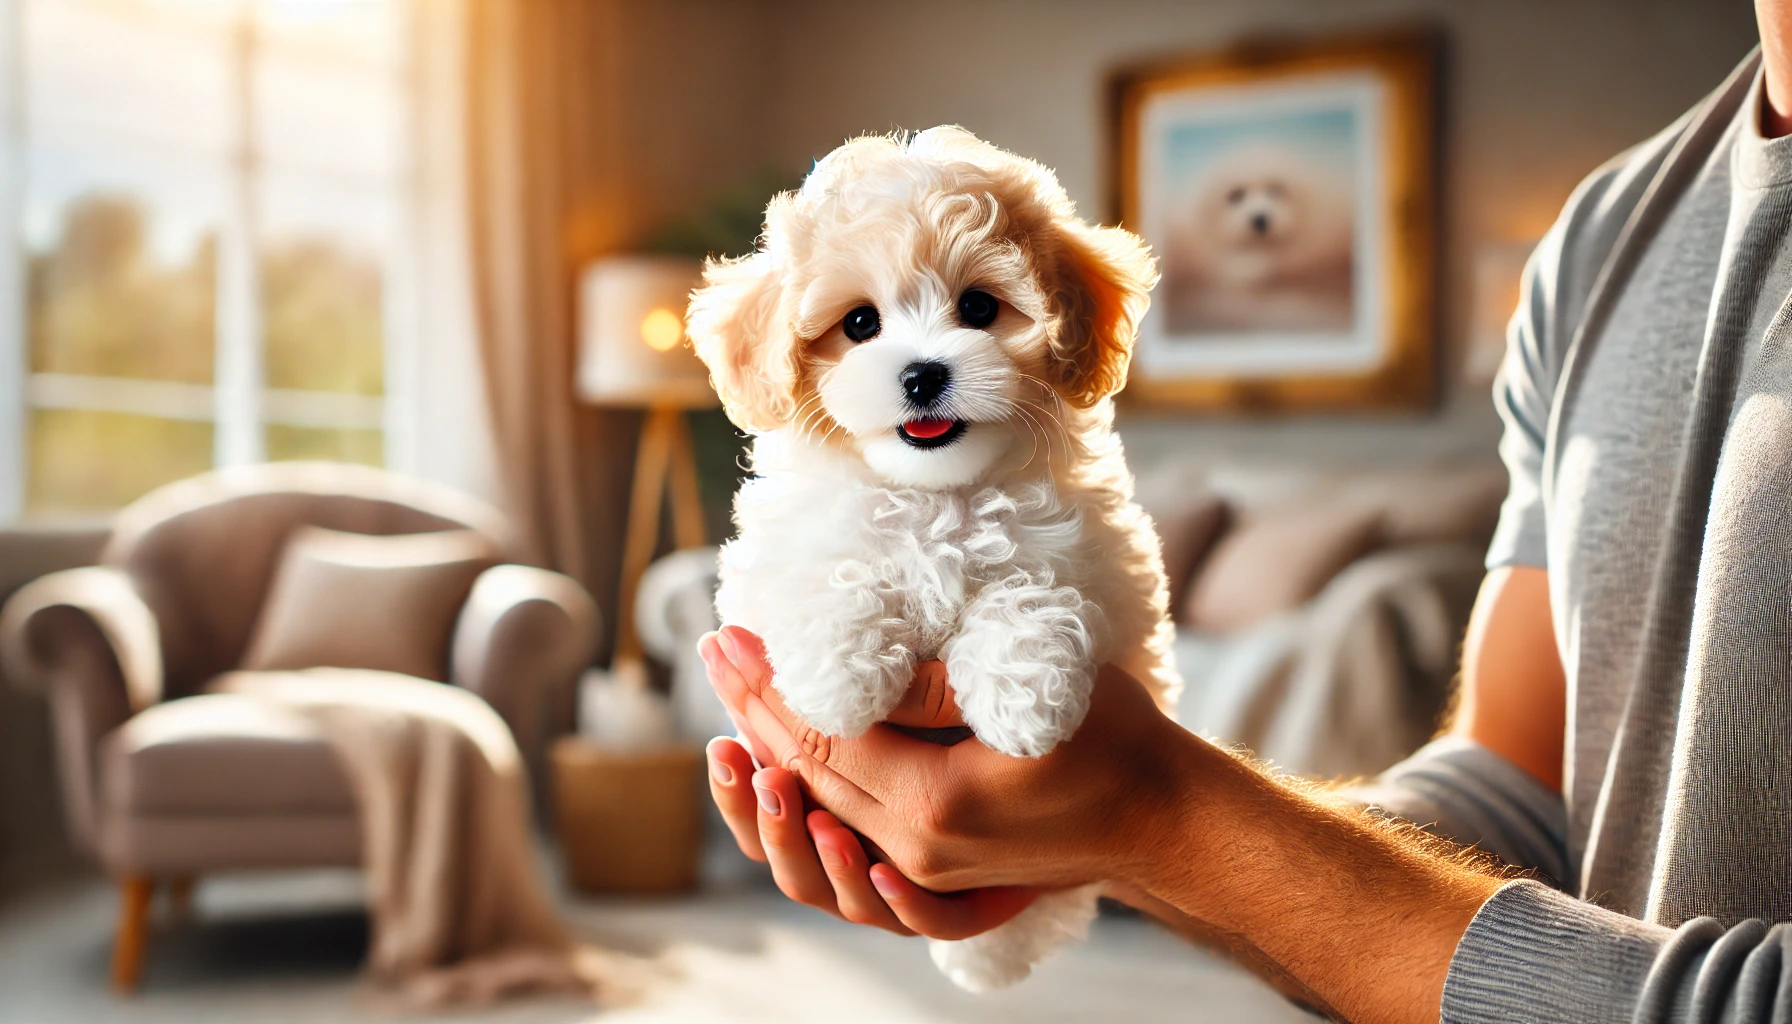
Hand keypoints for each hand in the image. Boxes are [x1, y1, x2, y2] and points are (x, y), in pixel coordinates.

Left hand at [699, 627, 1195, 928]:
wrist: (1165, 817)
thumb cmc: (1111, 738)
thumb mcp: (1019, 689)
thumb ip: (924, 684)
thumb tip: (840, 660)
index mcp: (932, 807)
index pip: (821, 739)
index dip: (769, 684)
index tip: (733, 634)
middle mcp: (916, 851)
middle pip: (808, 777)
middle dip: (754, 709)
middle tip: (716, 650)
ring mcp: (925, 873)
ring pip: (819, 817)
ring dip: (771, 761)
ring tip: (736, 712)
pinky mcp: (938, 874)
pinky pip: (851, 844)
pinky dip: (810, 807)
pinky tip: (786, 776)